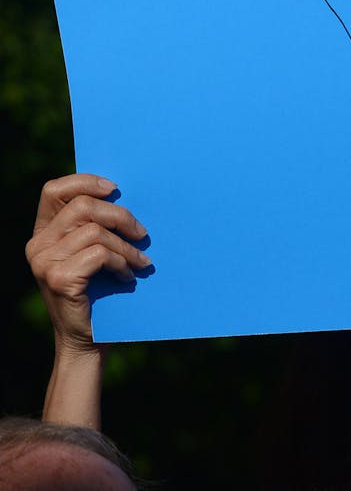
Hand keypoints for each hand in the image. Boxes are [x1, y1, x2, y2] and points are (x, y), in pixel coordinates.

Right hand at [26, 174, 149, 354]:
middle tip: (143, 234)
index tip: (115, 188)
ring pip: (96, 232)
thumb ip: (94, 225)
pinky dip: (122, 263)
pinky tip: (129, 277)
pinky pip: (100, 254)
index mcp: (43, 233)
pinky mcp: (58, 278)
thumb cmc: (98, 291)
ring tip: (140, 262)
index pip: (54, 190)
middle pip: (83, 206)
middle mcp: (37, 245)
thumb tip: (123, 192)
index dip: (85, 181)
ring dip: (127, 247)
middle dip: (121, 216)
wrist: (87, 339)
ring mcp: (44, 262)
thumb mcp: (92, 252)